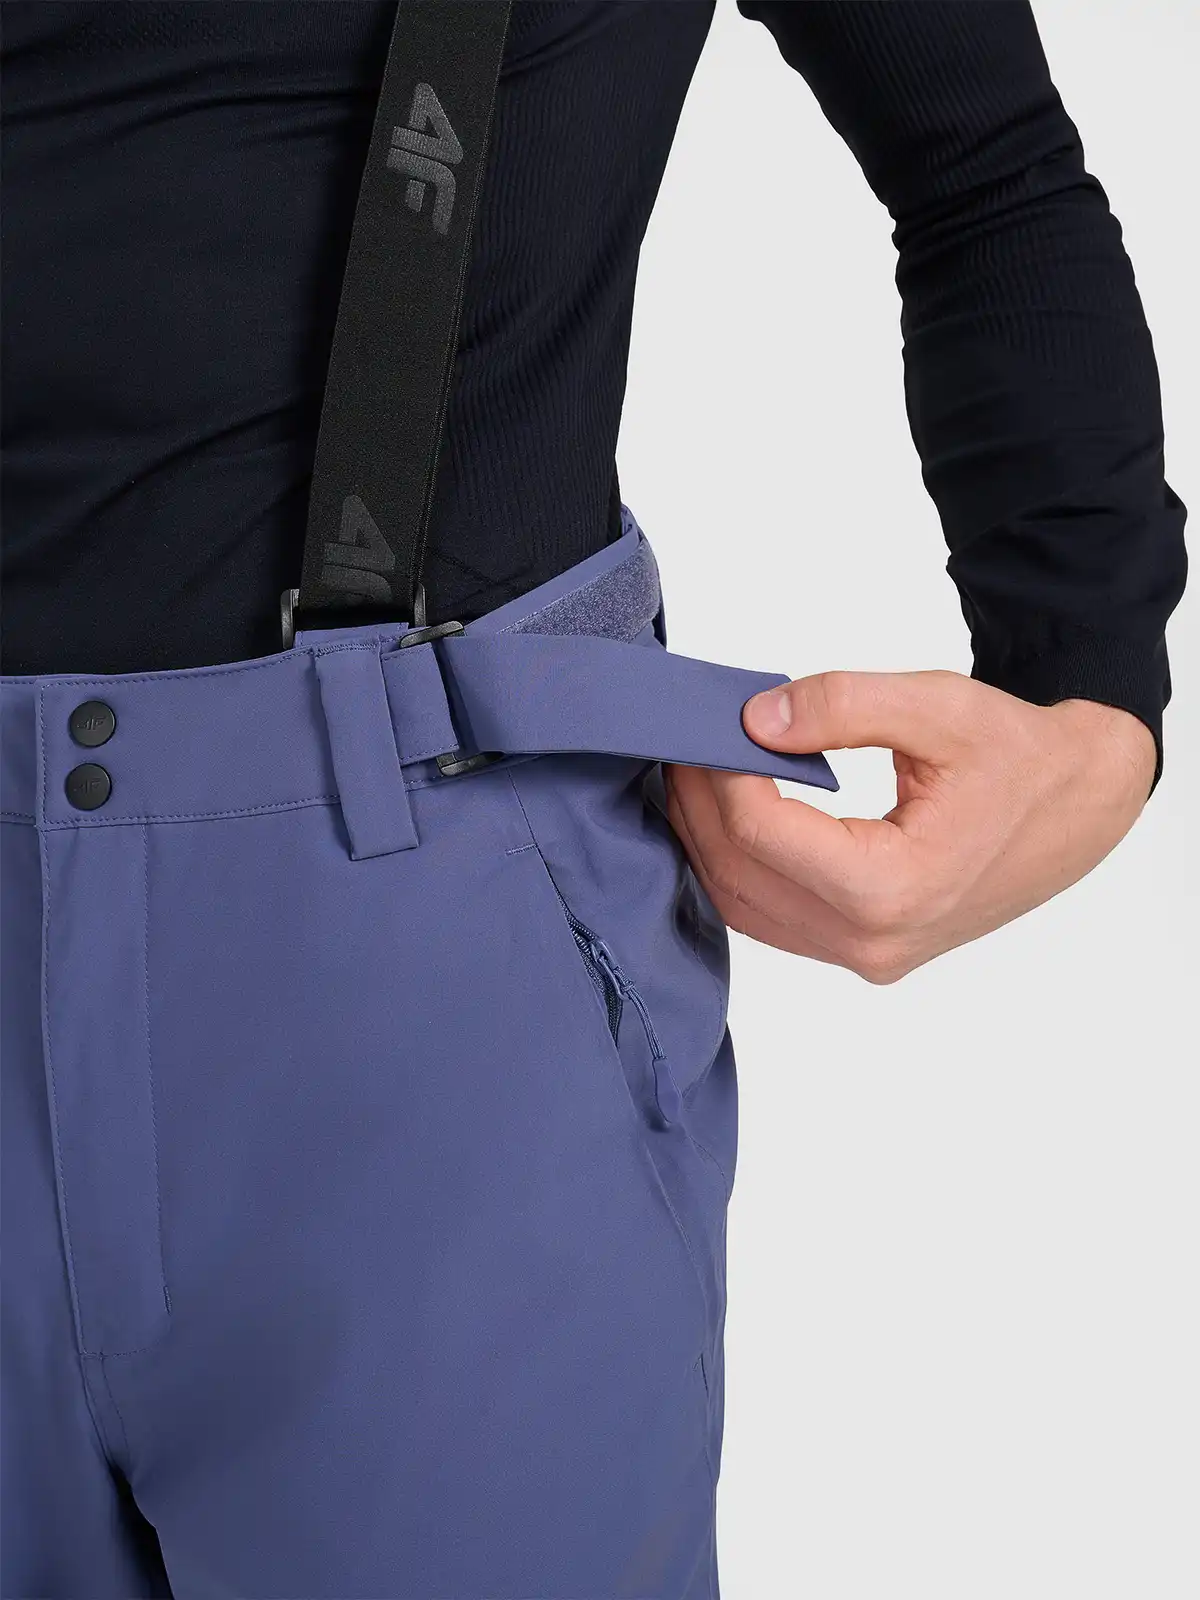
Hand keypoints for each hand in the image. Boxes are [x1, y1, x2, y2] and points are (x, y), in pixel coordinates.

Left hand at [665, 671, 1156, 982]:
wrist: (1076, 809)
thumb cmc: (1019, 757)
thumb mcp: (940, 706)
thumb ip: (843, 705)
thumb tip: (754, 720)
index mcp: (894, 889)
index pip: (761, 833)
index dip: (718, 772)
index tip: (704, 723)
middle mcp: (873, 943)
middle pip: (739, 874)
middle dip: (698, 803)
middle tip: (681, 741)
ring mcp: (865, 959)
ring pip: (743, 906)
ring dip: (705, 840)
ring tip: (695, 771)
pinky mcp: (861, 953)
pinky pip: (769, 918)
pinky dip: (736, 868)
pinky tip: (725, 816)